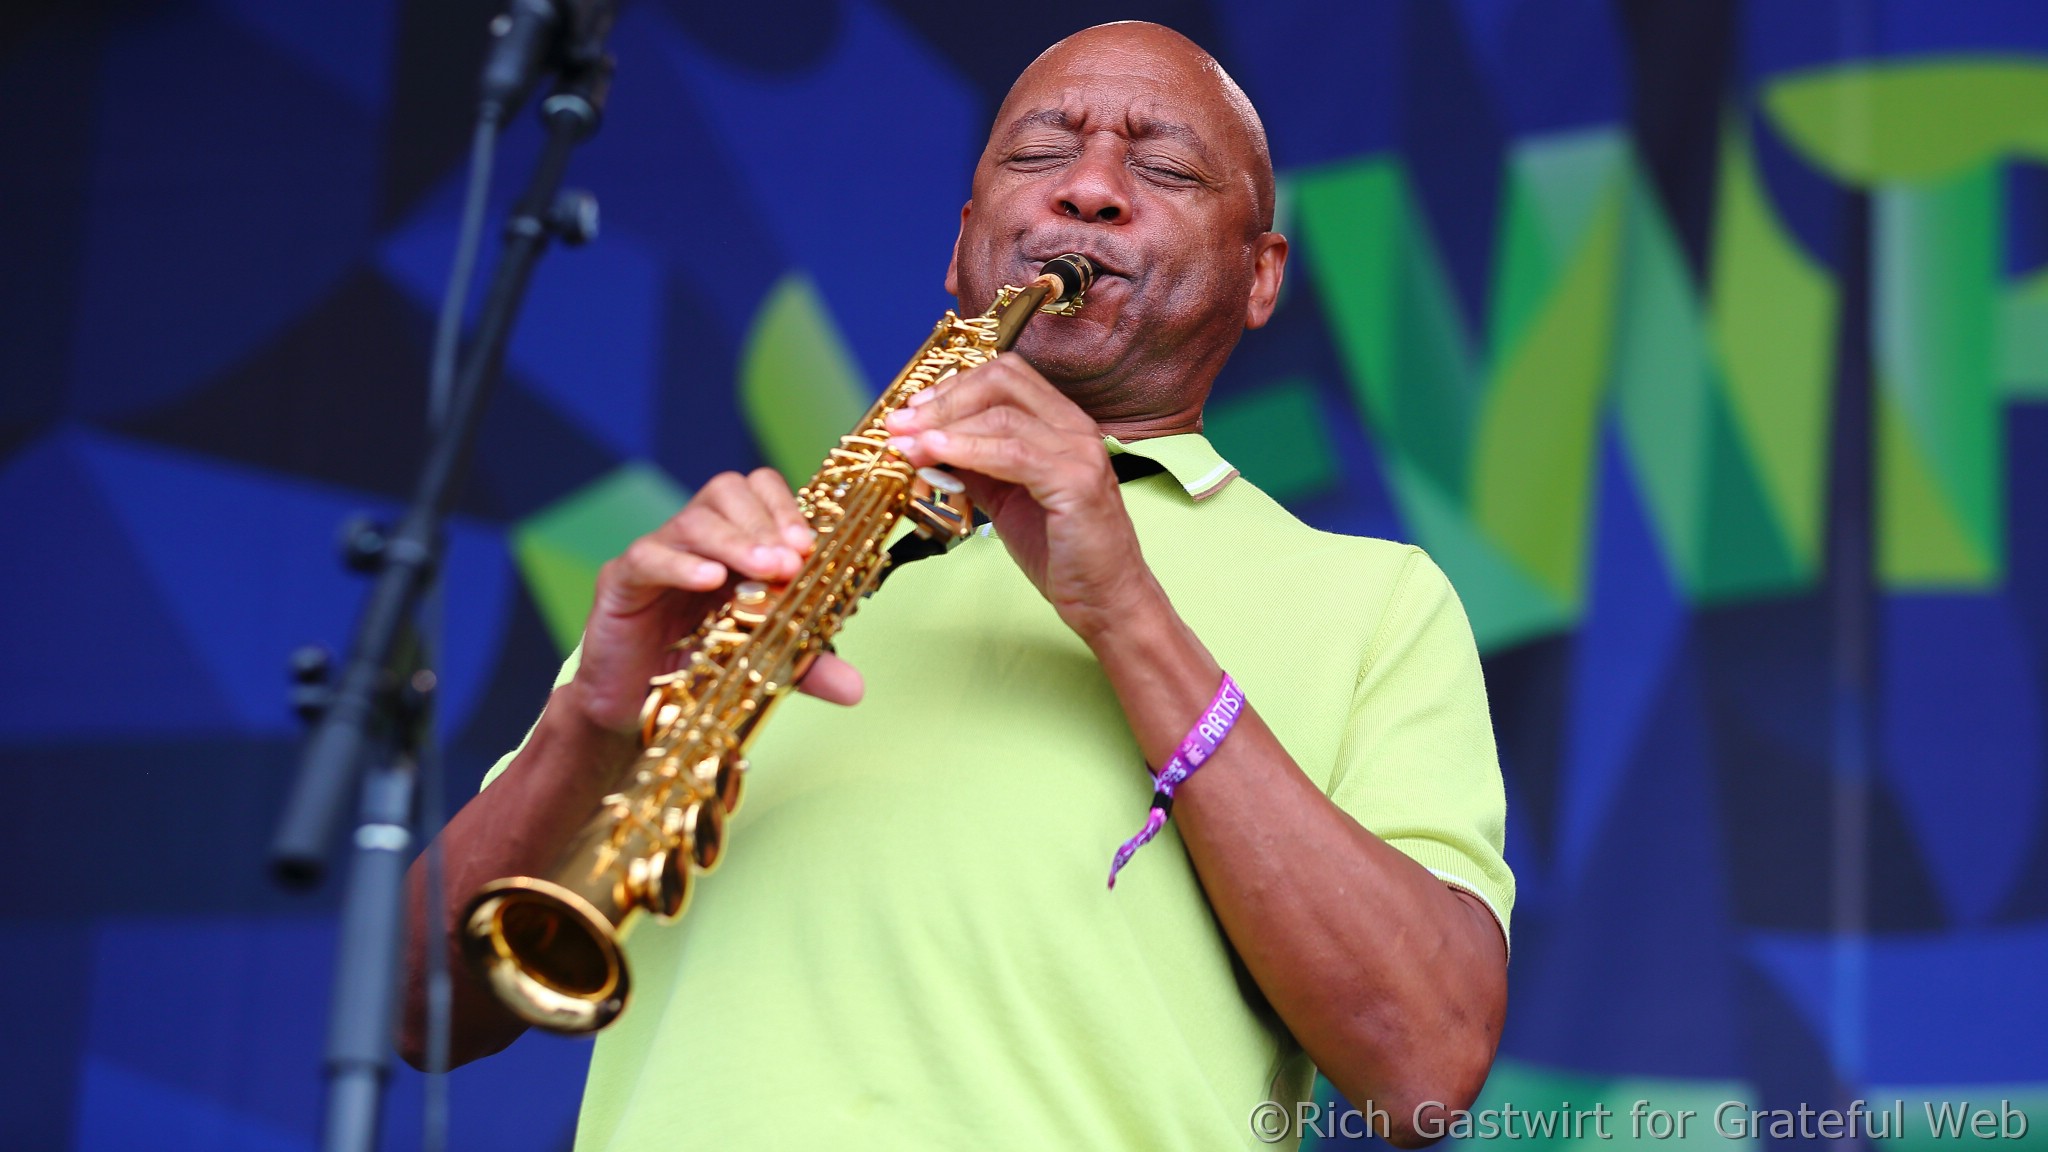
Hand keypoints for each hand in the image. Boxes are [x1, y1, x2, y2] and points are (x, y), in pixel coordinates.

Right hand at [570, 468, 863, 733]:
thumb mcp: (761, 665)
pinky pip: (648, 556)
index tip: (810, 547)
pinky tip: (709, 580)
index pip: (760, 492)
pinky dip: (681, 564)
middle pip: (727, 491)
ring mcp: (656, 553)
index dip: (786, 509)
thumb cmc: (696, 670)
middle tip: (792, 561)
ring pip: (693, 519)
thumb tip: (856, 690)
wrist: (631, 708)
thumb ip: (805, 667)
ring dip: (734, 541)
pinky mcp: (620, 579)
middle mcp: (696, 539)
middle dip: (765, 521)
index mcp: (734, 544)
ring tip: (764, 570)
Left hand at [882, 353, 1156, 637]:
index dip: (953, 386)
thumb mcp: (1006, 499)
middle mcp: (1076, 428)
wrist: (1104, 600)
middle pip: (1002, 381)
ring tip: (904, 443)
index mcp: (1062, 424)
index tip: (913, 409)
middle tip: (900, 424)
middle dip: (943, 399)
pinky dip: (966, 450)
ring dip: (943, 426)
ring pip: (1002, 414)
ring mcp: (1080, 452)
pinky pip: (1012, 453)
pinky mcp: (1077, 483)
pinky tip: (933, 455)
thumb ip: (976, 467)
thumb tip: (926, 445)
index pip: (1005, 377)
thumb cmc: (1060, 553)